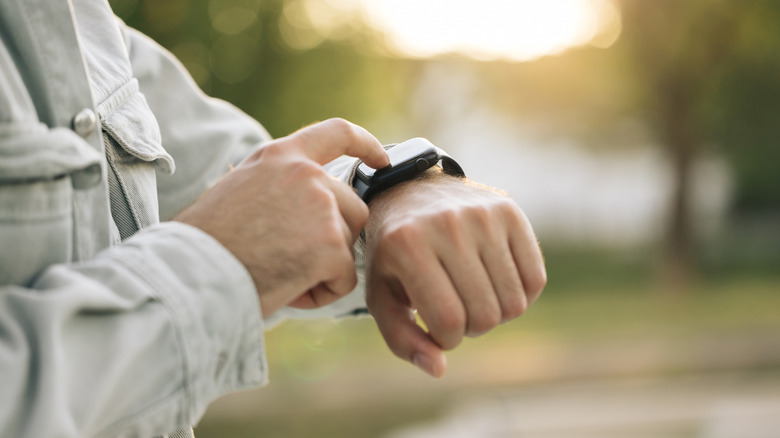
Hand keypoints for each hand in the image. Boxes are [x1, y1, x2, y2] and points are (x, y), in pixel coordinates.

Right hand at [174, 119, 388, 316]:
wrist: (189, 273)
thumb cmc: (206, 242)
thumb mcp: (240, 190)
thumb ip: (280, 186)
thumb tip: (311, 204)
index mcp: (281, 156)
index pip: (336, 133)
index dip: (367, 145)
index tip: (382, 160)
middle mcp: (307, 174)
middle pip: (352, 207)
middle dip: (333, 237)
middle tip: (291, 259)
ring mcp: (322, 207)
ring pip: (348, 243)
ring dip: (324, 266)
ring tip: (281, 275)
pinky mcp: (330, 245)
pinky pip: (344, 277)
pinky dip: (322, 291)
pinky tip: (289, 290)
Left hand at [364, 171, 545, 377]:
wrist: (412, 192)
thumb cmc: (395, 254)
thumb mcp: (382, 295)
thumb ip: (402, 339)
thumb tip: (439, 369)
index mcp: (407, 245)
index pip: (450, 321)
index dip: (447, 340)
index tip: (436, 328)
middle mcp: (447, 225)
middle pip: (485, 315)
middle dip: (472, 328)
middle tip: (456, 311)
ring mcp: (482, 215)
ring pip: (514, 303)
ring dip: (496, 314)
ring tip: (473, 297)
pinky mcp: (510, 211)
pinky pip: (535, 280)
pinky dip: (521, 296)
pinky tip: (496, 285)